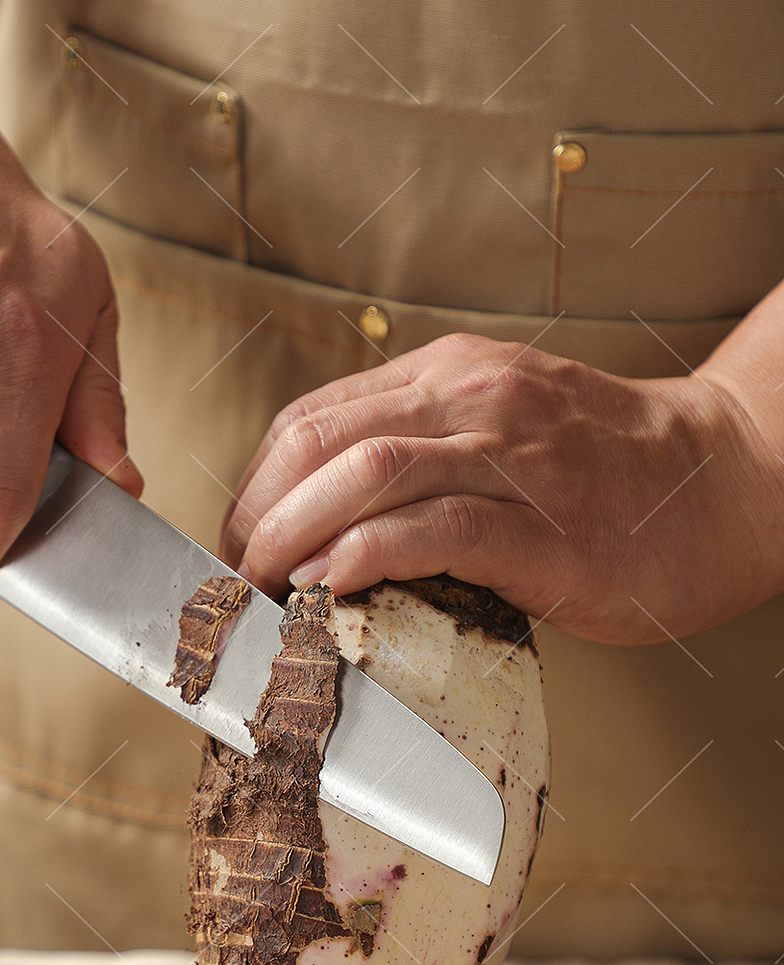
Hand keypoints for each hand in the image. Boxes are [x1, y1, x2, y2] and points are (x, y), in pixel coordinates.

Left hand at [219, 332, 783, 644]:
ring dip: (292, 537)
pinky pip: (433, 529)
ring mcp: (510, 457)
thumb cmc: (612, 470)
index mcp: (450, 375)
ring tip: (266, 589)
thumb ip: (421, 453)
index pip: (313, 419)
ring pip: (364, 475)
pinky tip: (332, 586)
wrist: (729, 480)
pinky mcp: (544, 526)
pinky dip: (365, 556)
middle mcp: (472, 399)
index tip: (236, 545)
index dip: (254, 486)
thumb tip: (325, 522)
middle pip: (319, 443)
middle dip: (255, 517)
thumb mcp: (502, 426)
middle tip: (235, 580)